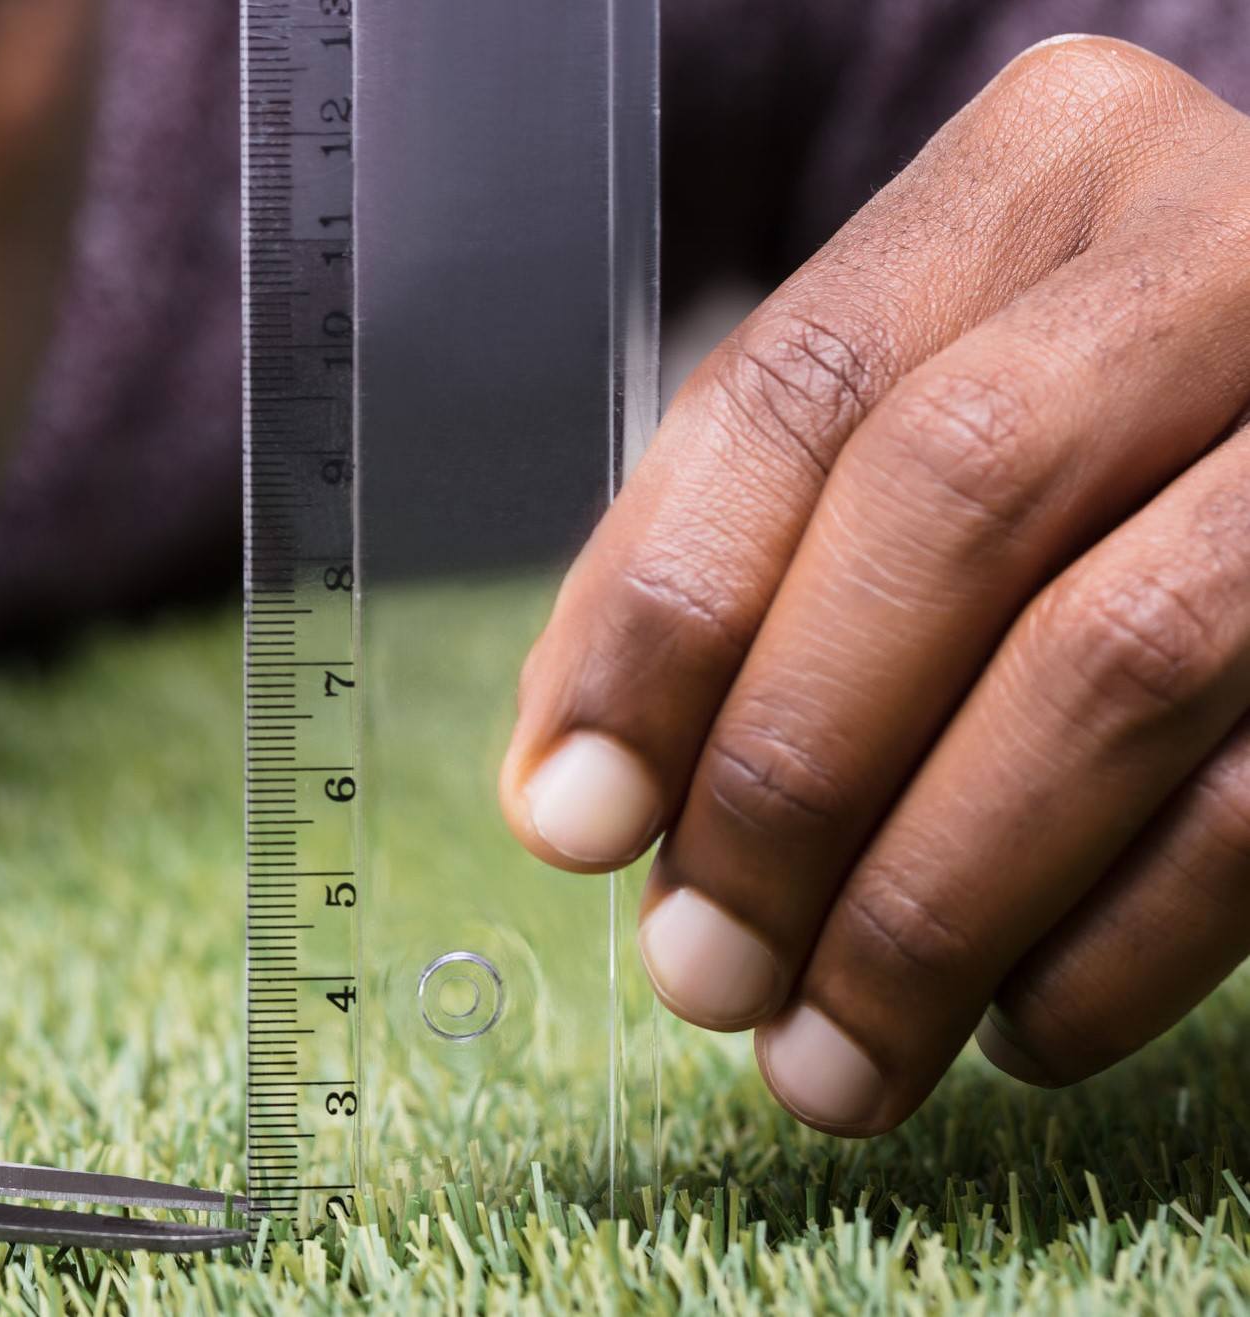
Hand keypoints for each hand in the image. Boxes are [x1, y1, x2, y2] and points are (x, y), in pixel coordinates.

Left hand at [501, 36, 1249, 1135]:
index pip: (799, 392)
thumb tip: (572, 797)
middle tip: (700, 972)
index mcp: (1047, 167)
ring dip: (934, 905)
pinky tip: (1015, 1028)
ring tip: (826, 1057)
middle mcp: (1228, 247)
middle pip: (955, 504)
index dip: (661, 621)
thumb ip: (744, 555)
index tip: (565, 820)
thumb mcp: (914, 411)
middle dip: (793, 775)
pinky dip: (1116, 943)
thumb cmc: (1083, 433)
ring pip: (1118, 663)